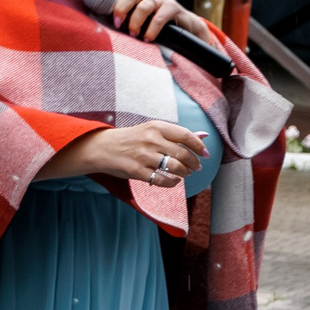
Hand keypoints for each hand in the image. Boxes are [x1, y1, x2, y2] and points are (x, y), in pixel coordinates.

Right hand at [63, 119, 209, 187]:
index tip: (206, 154)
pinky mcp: (137, 171)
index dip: (199, 146)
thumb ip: (176, 135)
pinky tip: (174, 181)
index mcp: (156, 127)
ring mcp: (144, 156)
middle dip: (193, 163)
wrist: (103, 147)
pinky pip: (162, 180)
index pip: (185, 135)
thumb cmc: (132, 139)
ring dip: (185, 173)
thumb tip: (203, 136)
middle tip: (196, 167)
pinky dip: (172, 183)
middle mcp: (151, 140)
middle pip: (183, 153)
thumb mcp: (152, 131)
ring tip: (185, 174)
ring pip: (174, 167)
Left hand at [109, 0, 205, 44]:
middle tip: (120, 25)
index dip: (118, 7)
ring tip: (134, 34)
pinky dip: (151, 30)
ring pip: (144, 6)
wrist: (186, 27)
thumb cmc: (159, 25)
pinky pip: (158, 18)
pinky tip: (148, 39)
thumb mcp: (143, 19)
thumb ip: (130, 17)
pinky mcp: (173, 7)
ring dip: (136, 22)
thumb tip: (114, 25)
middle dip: (123, 9)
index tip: (116, 22)